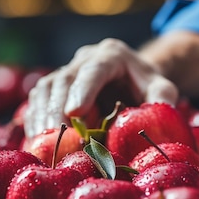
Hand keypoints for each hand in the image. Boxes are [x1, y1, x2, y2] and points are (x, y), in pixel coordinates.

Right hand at [24, 38, 177, 137]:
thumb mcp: (162, 90)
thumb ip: (162, 99)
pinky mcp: (55, 87)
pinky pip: (38, 101)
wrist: (133, 80)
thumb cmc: (148, 87)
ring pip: (46, 88)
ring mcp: (67, 71)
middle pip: (64, 79)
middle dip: (57, 110)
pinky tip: (36, 143)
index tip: (74, 113)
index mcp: (112, 55)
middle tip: (56, 138)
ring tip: (42, 144)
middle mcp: (85, 58)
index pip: (95, 70)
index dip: (83, 90)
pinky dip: (35, 121)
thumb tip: (160, 115)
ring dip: (42, 117)